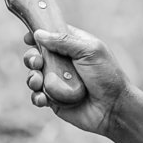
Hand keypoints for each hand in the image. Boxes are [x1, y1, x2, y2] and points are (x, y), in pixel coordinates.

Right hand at [15, 11, 129, 134]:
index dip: (37, 35)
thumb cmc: (106, 77)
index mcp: (73, 47)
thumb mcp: (89, 51)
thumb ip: (64, 41)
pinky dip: (36, 96)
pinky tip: (42, 98)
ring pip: (33, 76)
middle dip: (31, 57)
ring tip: (37, 81)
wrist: (114, 108)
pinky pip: (37, 96)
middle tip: (37, 62)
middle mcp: (63, 63)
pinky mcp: (54, 100)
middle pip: (36, 55)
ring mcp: (58, 82)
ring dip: (31, 77)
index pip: (50, 36)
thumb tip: (39, 34)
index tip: (28, 38)